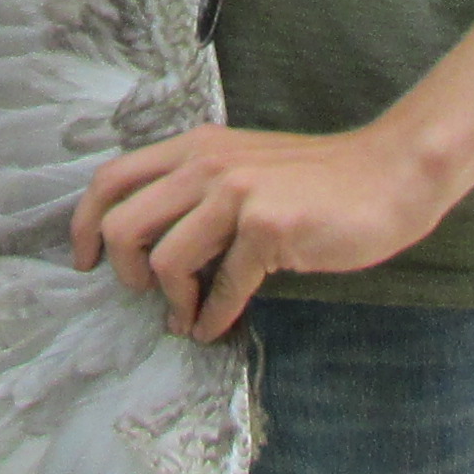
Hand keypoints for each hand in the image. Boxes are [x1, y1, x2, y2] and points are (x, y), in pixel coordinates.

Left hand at [68, 120, 452, 340]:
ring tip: (189, 315)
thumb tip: (152, 246)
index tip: (86, 262)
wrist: (389, 175)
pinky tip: (219, 326)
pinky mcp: (268, 228)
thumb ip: (199, 192)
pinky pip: (221, 287)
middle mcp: (207, 164)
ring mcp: (237, 194)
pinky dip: (214, 317)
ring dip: (171, 301)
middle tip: (148, 294)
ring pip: (163, 260)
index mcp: (195, 147)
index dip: (84, 224)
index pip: (110, 179)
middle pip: (122, 224)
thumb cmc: (318, 181)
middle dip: (125, 272)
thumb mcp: (245, 168)